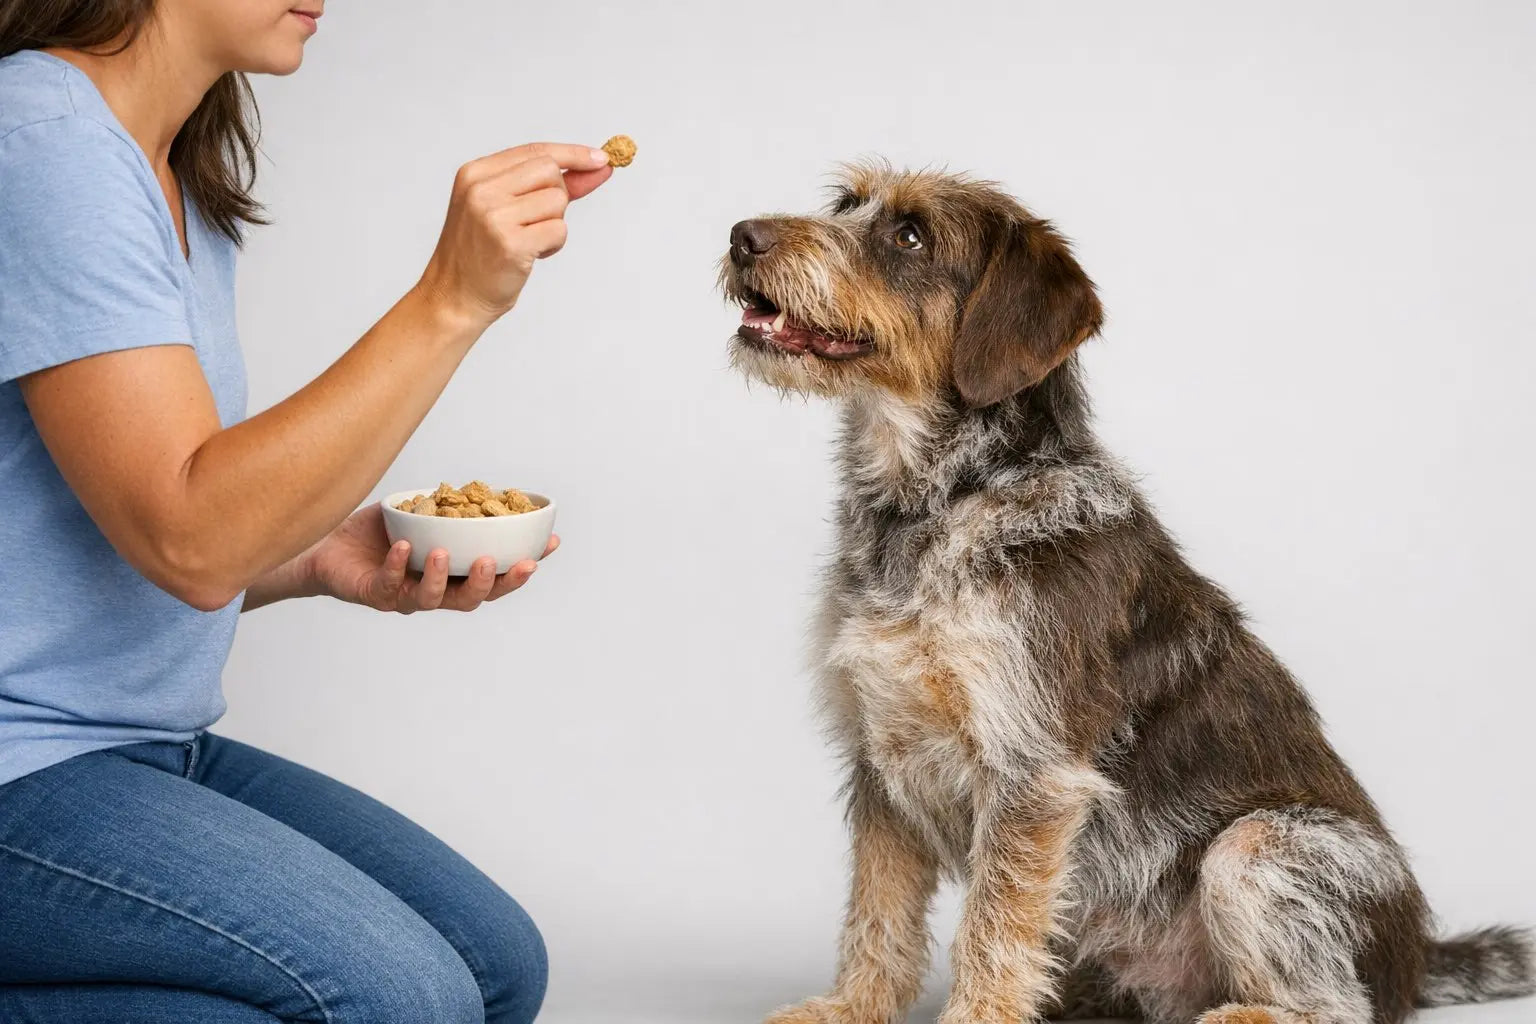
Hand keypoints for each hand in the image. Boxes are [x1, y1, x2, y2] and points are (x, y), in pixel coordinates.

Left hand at [304, 504, 558, 613]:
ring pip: (433, 599)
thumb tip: (479, 487)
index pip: (496, 575)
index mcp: (452, 573)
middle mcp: (433, 590)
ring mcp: (403, 596)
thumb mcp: (417, 514)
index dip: (524, 565)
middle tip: (501, 563)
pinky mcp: (373, 594)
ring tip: (444, 554)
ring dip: (442, 578)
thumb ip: (447, 508)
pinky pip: (389, 585)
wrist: (322, 545)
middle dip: (492, 583)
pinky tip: (404, 548)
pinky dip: (398, 566)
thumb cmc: (374, 532)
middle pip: (472, 598)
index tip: (549, 544)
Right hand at [416, 141, 613, 328]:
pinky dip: (554, 244)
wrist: (454, 296)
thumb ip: (549, 185)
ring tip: (530, 241)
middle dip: (557, 196)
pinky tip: (532, 254)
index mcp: (475, 173)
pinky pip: (559, 230)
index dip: (572, 154)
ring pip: (557, 201)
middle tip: (537, 221)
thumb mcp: (506, 208)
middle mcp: (481, 189)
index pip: (534, 151)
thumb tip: (597, 166)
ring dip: (555, 224)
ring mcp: (493, 216)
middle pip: (549, 171)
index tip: (601, 158)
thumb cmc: (483, 254)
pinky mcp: (510, 243)